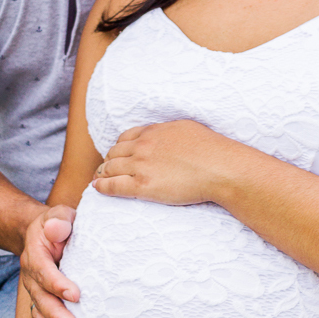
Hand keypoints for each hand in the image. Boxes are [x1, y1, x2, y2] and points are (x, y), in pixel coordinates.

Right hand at [21, 206, 79, 317]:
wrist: (46, 234)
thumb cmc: (60, 224)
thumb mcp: (59, 215)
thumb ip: (59, 220)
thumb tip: (56, 228)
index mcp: (36, 254)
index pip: (44, 269)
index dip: (57, 283)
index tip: (76, 294)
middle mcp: (31, 276)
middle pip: (40, 298)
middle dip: (55, 314)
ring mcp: (35, 291)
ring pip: (39, 314)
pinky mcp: (41, 302)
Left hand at [92, 120, 225, 204]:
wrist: (220, 168)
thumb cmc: (212, 150)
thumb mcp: (187, 129)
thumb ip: (170, 132)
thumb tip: (166, 136)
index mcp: (154, 131)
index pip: (126, 137)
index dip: (118, 148)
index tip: (117, 155)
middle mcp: (144, 145)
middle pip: (114, 152)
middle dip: (108, 161)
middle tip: (105, 170)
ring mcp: (141, 165)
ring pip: (110, 168)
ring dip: (102, 174)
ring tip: (99, 180)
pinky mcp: (142, 186)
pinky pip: (113, 185)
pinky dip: (102, 187)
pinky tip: (97, 189)